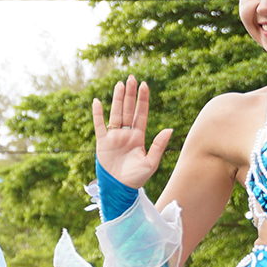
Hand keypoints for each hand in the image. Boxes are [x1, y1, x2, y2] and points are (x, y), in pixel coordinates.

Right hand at [91, 75, 174, 190]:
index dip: (143, 100)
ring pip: (116, 114)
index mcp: (139, 137)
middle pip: (128, 110)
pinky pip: (99, 125)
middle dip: (130, 94)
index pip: (141, 114)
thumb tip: (169, 129)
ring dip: (117, 99)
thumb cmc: (136, 178)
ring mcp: (114, 137)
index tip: (145, 85)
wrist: (120, 188)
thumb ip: (158, 145)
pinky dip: (98, 114)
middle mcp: (126, 134)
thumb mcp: (151, 162)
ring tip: (120, 84)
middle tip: (132, 78)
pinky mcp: (102, 142)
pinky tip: (97, 101)